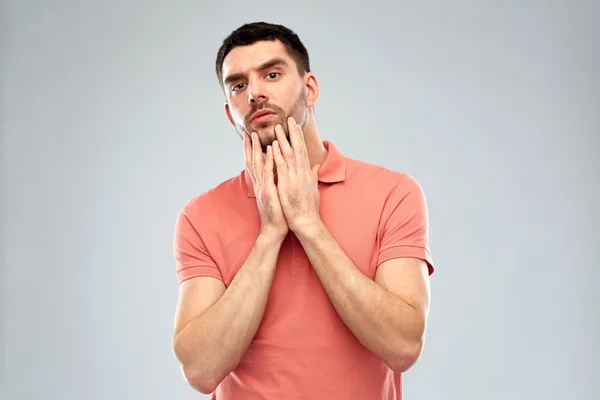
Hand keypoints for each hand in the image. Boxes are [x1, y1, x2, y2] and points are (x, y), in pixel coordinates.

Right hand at [243, 131, 288, 241]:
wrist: (274, 230)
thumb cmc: (277, 213)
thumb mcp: (275, 195)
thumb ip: (274, 183)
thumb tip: (277, 172)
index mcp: (261, 184)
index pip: (255, 164)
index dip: (253, 150)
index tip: (252, 136)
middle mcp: (259, 184)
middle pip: (252, 161)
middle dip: (250, 146)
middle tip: (249, 131)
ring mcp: (262, 188)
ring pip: (257, 166)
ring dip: (256, 150)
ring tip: (255, 137)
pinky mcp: (268, 193)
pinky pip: (268, 176)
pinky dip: (268, 164)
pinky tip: (269, 154)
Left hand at [271, 117, 320, 232]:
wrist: (306, 221)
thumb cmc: (309, 208)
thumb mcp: (313, 189)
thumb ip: (313, 175)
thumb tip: (315, 166)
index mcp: (307, 173)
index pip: (303, 151)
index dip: (299, 138)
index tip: (296, 126)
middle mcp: (302, 173)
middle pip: (298, 148)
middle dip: (293, 133)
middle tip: (289, 119)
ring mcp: (294, 178)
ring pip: (289, 154)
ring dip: (284, 140)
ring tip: (278, 127)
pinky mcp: (287, 185)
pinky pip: (281, 167)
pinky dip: (278, 156)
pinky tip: (274, 146)